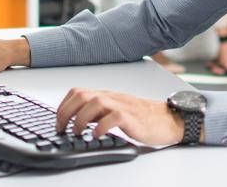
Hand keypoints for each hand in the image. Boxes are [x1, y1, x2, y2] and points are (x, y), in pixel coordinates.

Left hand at [55, 88, 184, 145]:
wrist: (168, 119)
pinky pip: (114, 116)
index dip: (63, 106)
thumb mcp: (115, 112)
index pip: (77, 92)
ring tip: (78, 132)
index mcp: (106, 96)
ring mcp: (122, 105)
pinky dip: (101, 125)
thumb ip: (98, 114)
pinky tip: (97, 135)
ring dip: (80, 118)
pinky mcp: (132, 117)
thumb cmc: (143, 118)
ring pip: (95, 101)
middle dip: (66, 112)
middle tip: (62, 128)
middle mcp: (112, 98)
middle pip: (81, 95)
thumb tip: (77, 121)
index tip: (58, 121)